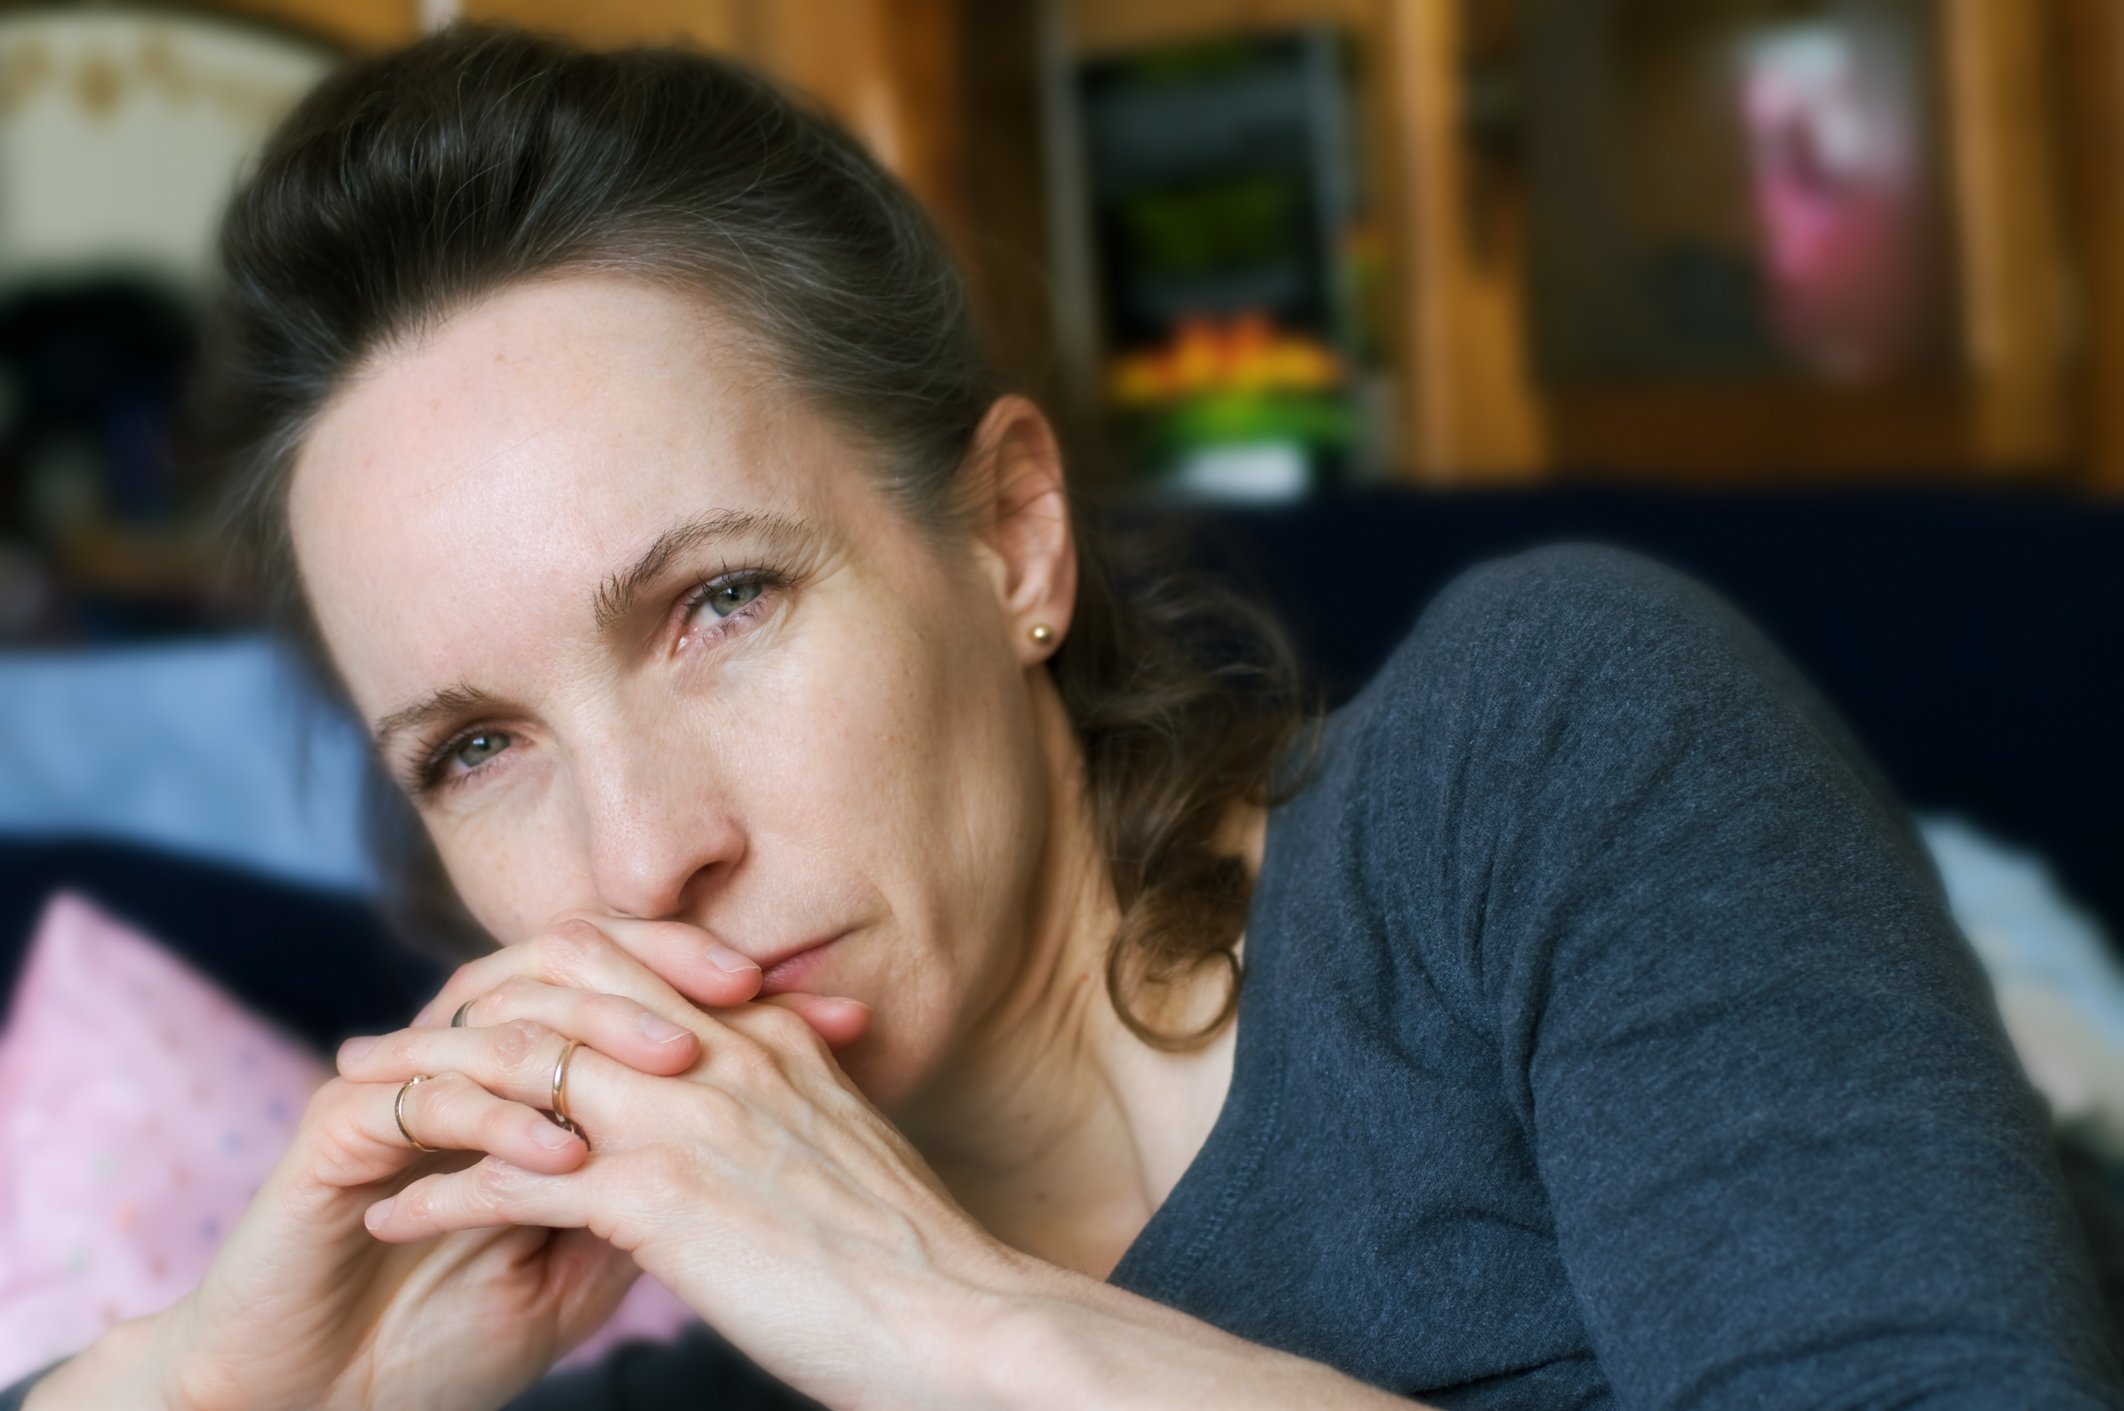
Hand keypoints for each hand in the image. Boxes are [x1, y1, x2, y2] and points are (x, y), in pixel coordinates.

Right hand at [50, 914, 865, 1410]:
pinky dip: (499, 1119)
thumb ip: (661, 1182)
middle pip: (561, 963)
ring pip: (496, 1013)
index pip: (626, 977)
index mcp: (526, 1066)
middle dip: (659, 976)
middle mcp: (463, 1054)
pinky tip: (564, 1152)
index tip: (817, 1012)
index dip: (716, 980)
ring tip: (672, 1065)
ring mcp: (398, 1085)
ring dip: (589, 1037)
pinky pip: (425, 1098)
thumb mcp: (596, 1254)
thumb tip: (783, 1128)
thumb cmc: (457, 1329)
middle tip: (739, 998)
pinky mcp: (333, 1135)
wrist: (328, 1402)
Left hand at [337, 928, 1027, 1410]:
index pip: (628, 964)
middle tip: (393, 1053)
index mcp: (768, 1036)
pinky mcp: (658, 1193)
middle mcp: (722, 1052)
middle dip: (462, 1017)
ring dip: (426, 1097)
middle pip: (557, 990)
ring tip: (358, 1123)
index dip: (540, 984)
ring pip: (520, 1069)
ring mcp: (687, 1114)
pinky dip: (439, 1195)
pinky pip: (512, 1174)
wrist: (958, 1320)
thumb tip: (736, 1118)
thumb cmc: (909, 1258)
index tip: (480, 1019)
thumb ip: (784, 1107)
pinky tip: (393, 1219)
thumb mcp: (844, 1149)